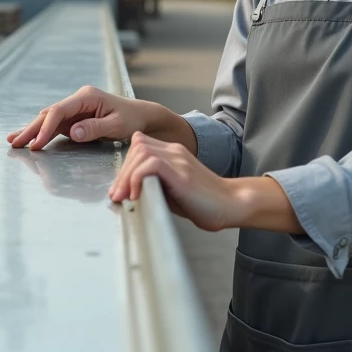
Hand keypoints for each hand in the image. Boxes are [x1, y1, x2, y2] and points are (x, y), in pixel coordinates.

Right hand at [7, 85, 154, 150]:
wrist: (141, 116)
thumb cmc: (131, 120)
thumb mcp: (117, 125)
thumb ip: (94, 128)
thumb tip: (72, 133)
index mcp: (87, 96)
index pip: (59, 111)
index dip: (46, 127)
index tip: (36, 144)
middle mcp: (77, 100)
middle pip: (49, 114)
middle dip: (32, 129)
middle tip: (15, 143)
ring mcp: (75, 109)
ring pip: (49, 119)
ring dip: (33, 131)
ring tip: (14, 141)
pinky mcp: (75, 118)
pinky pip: (55, 125)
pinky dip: (42, 133)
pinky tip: (29, 139)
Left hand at [109, 132, 238, 232]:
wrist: (233, 205)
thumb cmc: (205, 203)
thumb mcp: (172, 191)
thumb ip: (154, 184)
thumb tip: (129, 191)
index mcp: (172, 153)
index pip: (140, 146)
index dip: (126, 165)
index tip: (121, 188)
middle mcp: (174, 151)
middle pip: (137, 146)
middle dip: (122, 172)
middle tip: (118, 195)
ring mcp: (179, 159)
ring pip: (140, 151)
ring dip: (127, 175)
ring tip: (125, 197)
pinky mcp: (182, 172)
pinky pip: (151, 164)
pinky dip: (138, 178)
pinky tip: (137, 195)